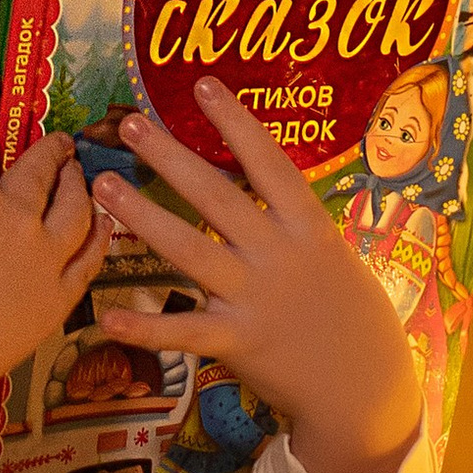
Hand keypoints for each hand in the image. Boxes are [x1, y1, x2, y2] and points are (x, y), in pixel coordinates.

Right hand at [0, 66, 108, 472]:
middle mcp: (14, 219)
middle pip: (38, 168)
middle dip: (47, 145)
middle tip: (54, 137)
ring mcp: (42, 260)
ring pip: (76, 206)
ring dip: (79, 181)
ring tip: (78, 170)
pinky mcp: (57, 298)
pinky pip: (90, 257)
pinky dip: (99, 233)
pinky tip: (101, 222)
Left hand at [89, 78, 418, 472]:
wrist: (366, 388)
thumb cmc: (350, 314)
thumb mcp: (333, 255)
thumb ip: (290, 222)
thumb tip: (253, 179)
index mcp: (308, 227)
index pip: (268, 162)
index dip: (235, 122)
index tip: (202, 84)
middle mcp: (279, 255)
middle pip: (216, 196)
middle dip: (170, 157)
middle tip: (130, 122)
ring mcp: (256, 298)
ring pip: (189, 250)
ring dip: (143, 217)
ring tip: (106, 187)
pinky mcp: (238, 342)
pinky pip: (183, 331)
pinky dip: (145, 328)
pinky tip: (107, 317)